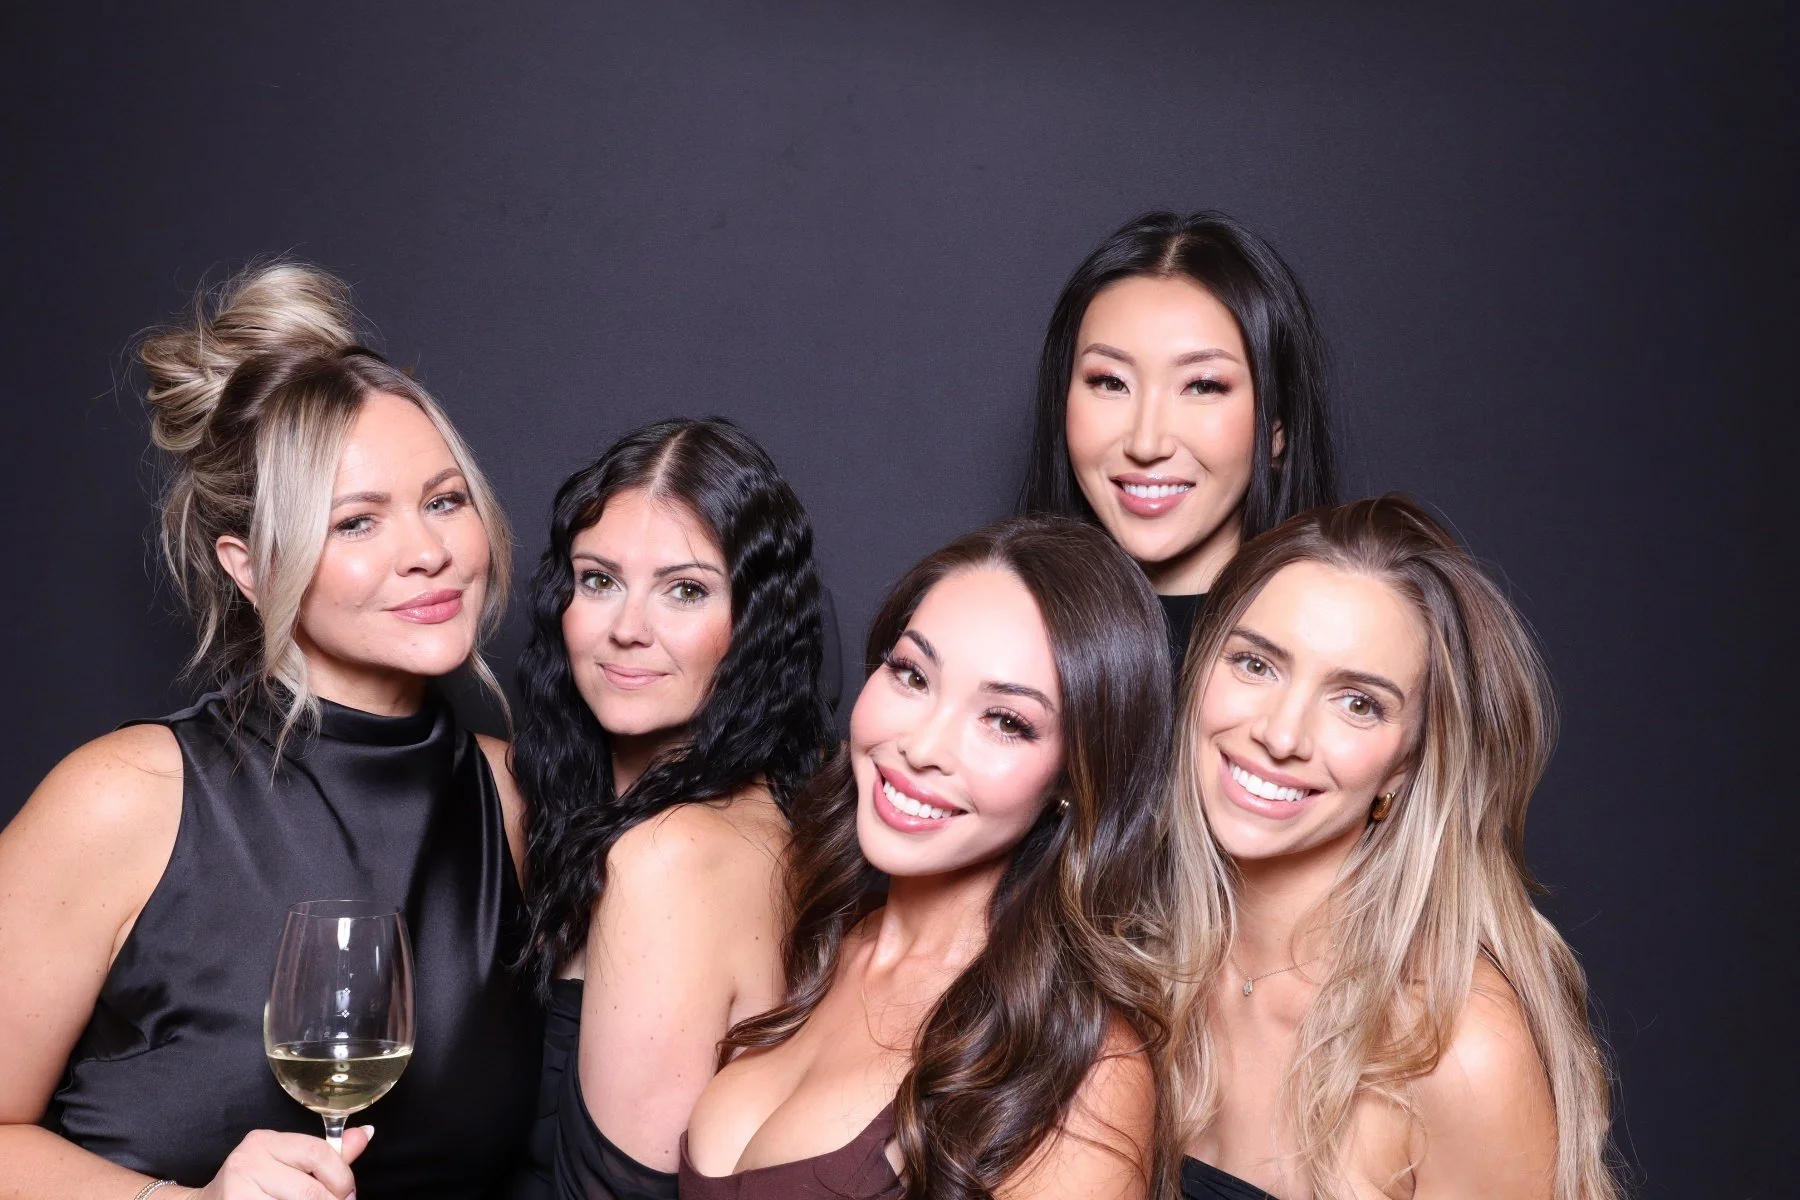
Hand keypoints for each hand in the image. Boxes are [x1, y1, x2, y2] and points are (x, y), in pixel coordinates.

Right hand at [174, 1125, 373, 1199]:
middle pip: (308, 1190)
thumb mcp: (286, 1162)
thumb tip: (366, 1134)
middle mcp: (247, 1162)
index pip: (317, 1152)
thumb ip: (327, 1155)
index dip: (342, 1177)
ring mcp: (237, 1192)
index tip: (348, 1193)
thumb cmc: (252, 1186)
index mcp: (264, 1141)